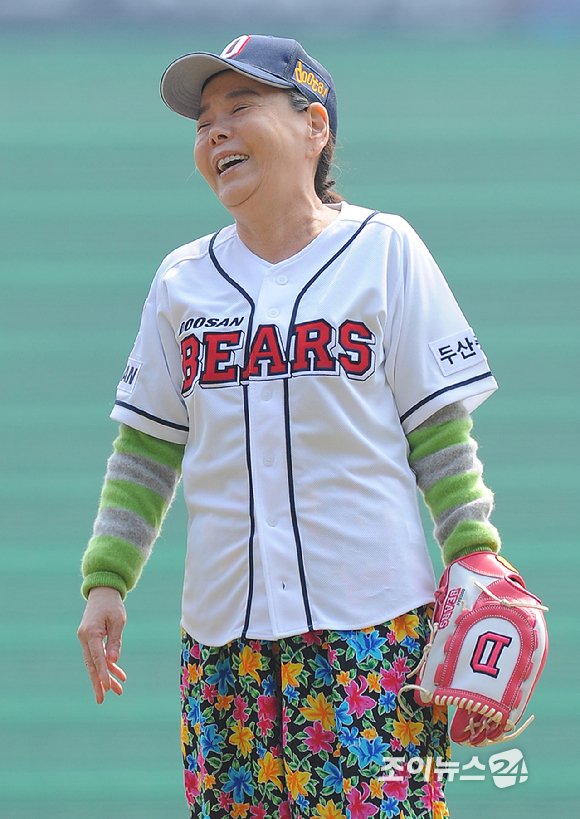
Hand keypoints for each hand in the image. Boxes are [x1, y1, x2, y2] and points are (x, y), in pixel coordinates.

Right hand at [77, 586, 127, 703]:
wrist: (103, 592)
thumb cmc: (112, 605)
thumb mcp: (118, 620)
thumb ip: (115, 640)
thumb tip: (113, 661)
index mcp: (90, 633)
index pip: (96, 658)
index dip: (102, 674)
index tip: (107, 687)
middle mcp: (85, 638)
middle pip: (91, 665)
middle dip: (98, 683)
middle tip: (102, 700)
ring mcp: (86, 639)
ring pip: (95, 663)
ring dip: (106, 676)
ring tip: (118, 691)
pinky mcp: (91, 639)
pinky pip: (98, 656)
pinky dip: (108, 665)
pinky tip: (119, 675)